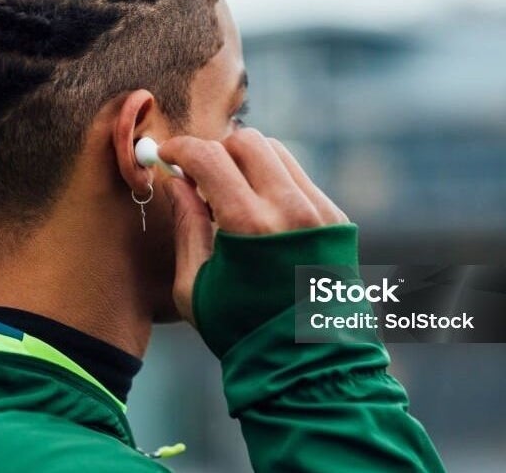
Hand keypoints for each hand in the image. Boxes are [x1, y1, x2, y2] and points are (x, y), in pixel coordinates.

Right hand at [159, 128, 348, 323]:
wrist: (307, 364)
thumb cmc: (239, 331)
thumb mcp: (194, 285)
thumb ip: (186, 225)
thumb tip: (176, 182)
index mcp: (249, 225)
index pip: (210, 157)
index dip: (182, 148)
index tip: (168, 154)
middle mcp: (290, 208)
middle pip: (247, 141)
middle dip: (217, 150)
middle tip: (199, 174)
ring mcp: (320, 211)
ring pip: (277, 153)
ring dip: (247, 161)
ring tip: (230, 192)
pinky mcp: (337, 219)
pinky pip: (299, 178)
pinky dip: (273, 181)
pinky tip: (260, 212)